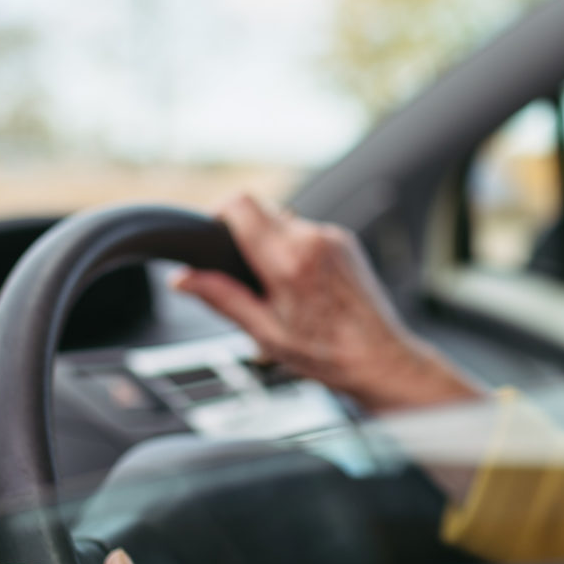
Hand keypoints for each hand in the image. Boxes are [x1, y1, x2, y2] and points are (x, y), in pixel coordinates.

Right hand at [174, 194, 480, 414]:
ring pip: (284, 222)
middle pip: (260, 211)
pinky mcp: (345, 241)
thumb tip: (183, 279)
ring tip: (281, 290)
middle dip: (244, 237)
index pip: (241, 205)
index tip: (213, 238)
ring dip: (272, 246)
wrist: (380, 358)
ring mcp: (333, 237)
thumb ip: (222, 298)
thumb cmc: (328, 354)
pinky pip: (306, 233)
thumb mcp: (265, 332)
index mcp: (289, 260)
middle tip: (246, 277)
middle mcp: (313, 239)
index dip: (218, 214)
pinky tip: (304, 287)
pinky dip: (295, 252)